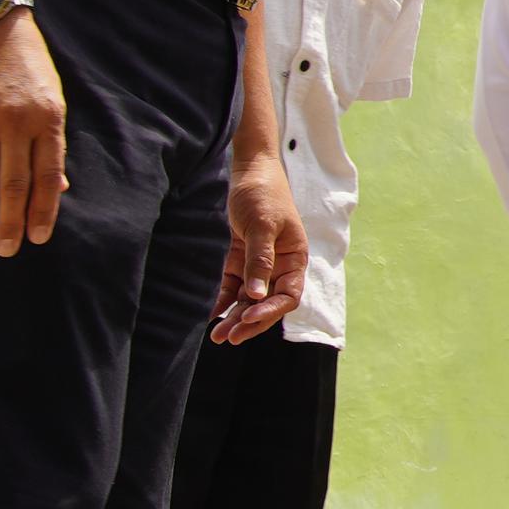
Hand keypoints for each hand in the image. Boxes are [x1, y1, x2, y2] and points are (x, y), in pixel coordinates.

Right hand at [0, 14, 66, 254]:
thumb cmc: (26, 62)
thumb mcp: (52, 97)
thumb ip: (52, 142)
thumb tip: (59, 187)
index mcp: (48, 120)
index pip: (47, 177)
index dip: (43, 212)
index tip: (38, 238)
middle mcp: (16, 124)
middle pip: (14, 186)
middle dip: (11, 223)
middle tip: (8, 252)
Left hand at [213, 150, 304, 342]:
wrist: (248, 170)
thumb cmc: (263, 194)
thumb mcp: (263, 226)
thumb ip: (259, 261)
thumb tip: (257, 296)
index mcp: (295, 258)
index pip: (288, 294)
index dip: (271, 310)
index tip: (249, 318)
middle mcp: (279, 265)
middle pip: (267, 302)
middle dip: (249, 321)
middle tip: (228, 337)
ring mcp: (258, 263)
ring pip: (249, 298)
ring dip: (235, 316)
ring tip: (217, 336)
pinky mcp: (240, 258)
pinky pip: (233, 286)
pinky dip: (224, 301)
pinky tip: (213, 315)